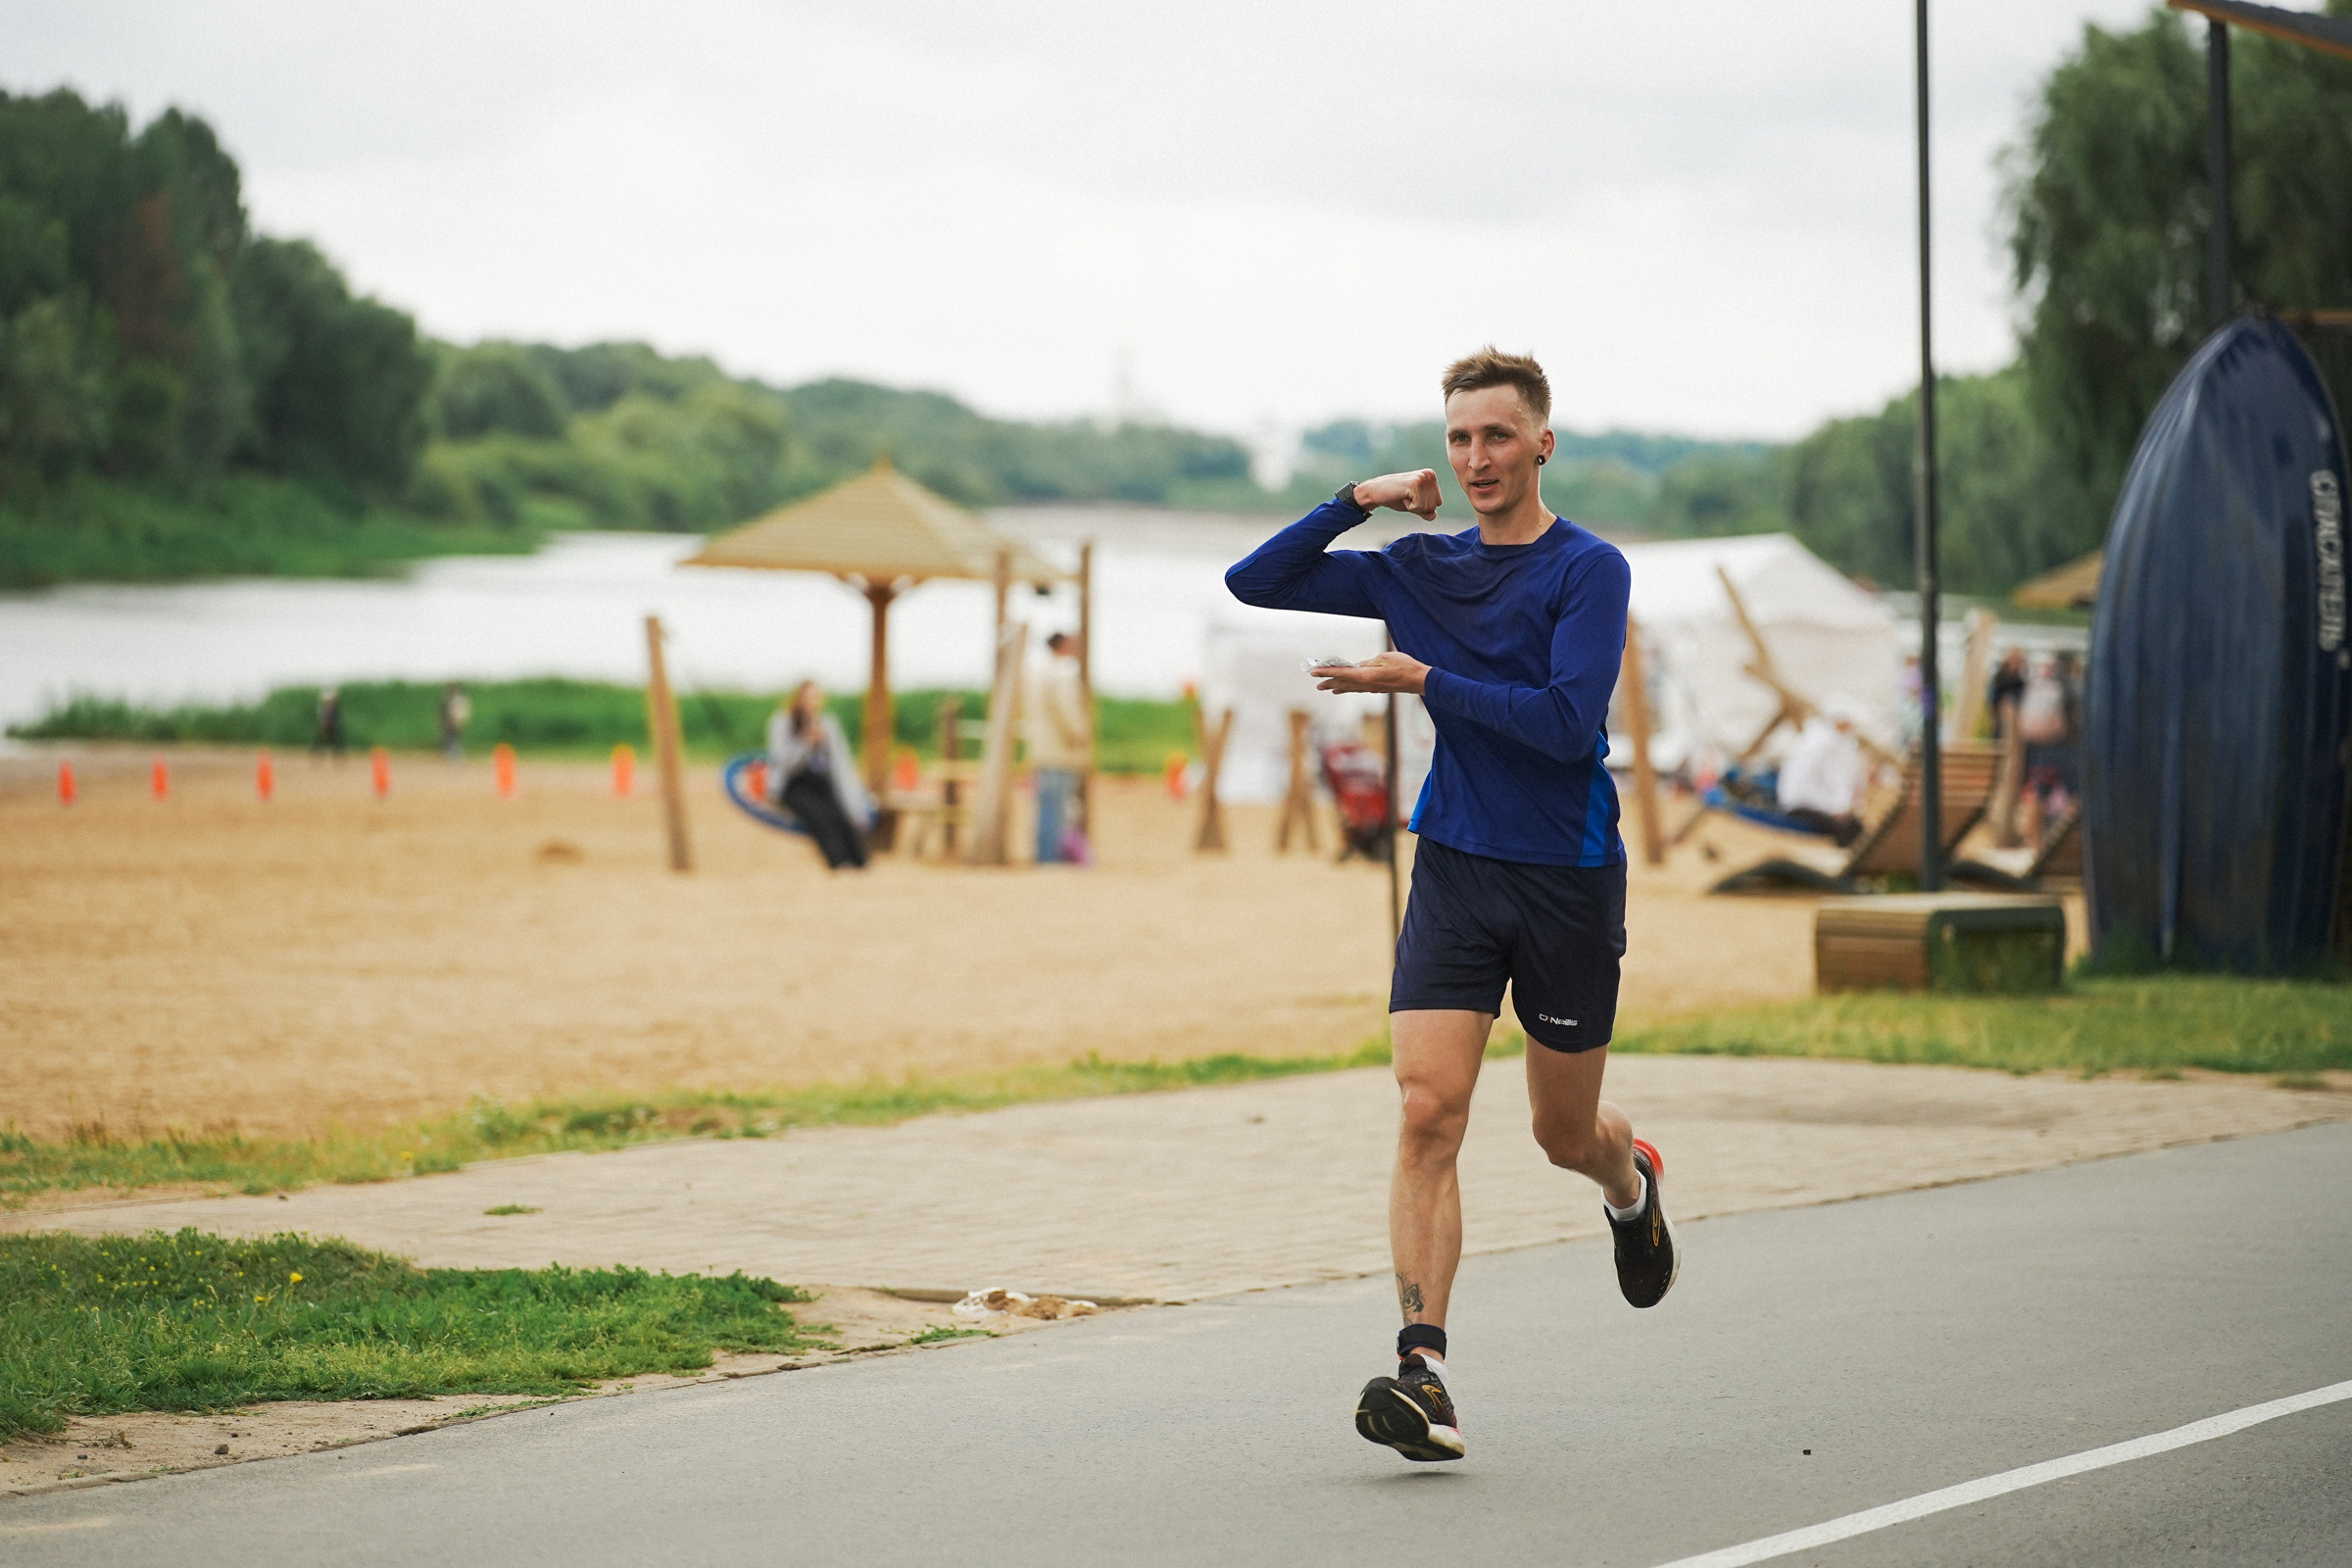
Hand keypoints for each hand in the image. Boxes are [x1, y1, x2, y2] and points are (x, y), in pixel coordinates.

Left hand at [1313, 650, 1429, 694]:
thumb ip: (1368, 663)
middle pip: (1344, 683)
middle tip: (1316, 684)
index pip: (1342, 673)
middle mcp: (1367, 685)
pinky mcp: (1377, 688)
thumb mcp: (1384, 658)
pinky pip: (1359, 688)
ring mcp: (1372, 688)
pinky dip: (1349, 687)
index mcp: (1367, 676)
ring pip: (1351, 687)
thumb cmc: (1404, 666)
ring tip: (1327, 688)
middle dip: (1329, 682)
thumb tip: (1357, 667)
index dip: (1328, 672)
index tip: (1315, 672)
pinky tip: (1345, 688)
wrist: (1419, 680)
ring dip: (1338, 686)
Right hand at [1354, 469, 1441, 520]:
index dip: (1423, 506)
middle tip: (1405, 497)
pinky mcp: (1415, 485)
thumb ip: (1426, 511)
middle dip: (1418, 507)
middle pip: (1433, 505)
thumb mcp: (1414, 505)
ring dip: (1413, 507)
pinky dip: (1409, 506)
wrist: (1375, 492)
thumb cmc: (1395, 497)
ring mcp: (1422, 478)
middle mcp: (1429, 474)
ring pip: (1428, 507)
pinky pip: (1419, 507)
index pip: (1438, 503)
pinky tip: (1401, 496)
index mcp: (1431, 476)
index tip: (1410, 497)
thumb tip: (1433, 516)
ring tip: (1403, 496)